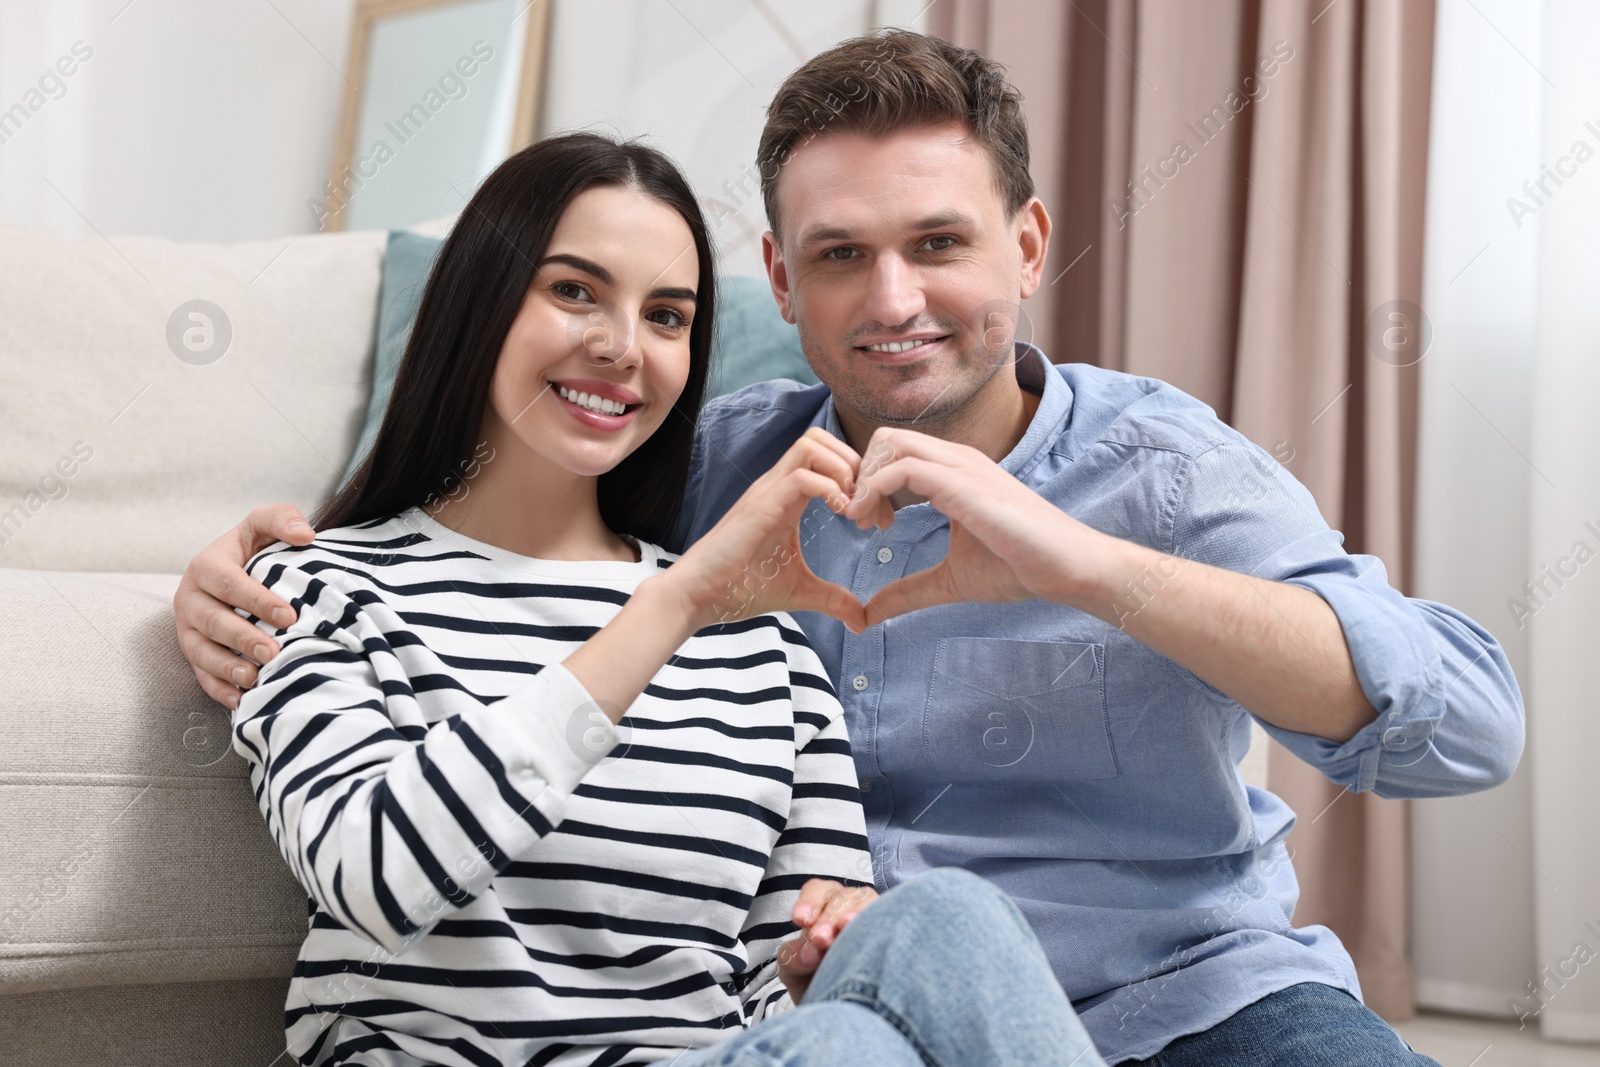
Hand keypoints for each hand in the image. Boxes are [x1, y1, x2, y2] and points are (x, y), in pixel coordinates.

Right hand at [173, 504, 315, 707]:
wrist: (238, 569)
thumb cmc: (254, 547)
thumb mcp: (264, 524)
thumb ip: (282, 519)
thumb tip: (305, 535)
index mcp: (206, 566)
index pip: (229, 584)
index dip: (257, 600)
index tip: (289, 616)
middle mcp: (190, 598)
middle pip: (212, 622)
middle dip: (243, 638)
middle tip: (273, 652)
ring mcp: (187, 628)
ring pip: (201, 652)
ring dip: (227, 667)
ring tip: (255, 677)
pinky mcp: (193, 651)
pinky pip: (200, 674)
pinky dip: (219, 689)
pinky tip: (241, 699)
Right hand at [663, 428, 868, 633]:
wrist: (699, 596)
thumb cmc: (741, 587)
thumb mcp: (800, 591)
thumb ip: (833, 598)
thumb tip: (862, 620)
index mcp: (787, 496)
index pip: (828, 457)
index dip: (861, 479)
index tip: (876, 518)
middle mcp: (777, 485)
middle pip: (821, 438)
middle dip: (856, 464)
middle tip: (870, 507)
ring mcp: (767, 491)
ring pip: (811, 445)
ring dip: (843, 470)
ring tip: (854, 508)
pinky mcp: (760, 506)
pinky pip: (801, 477)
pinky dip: (829, 489)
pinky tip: (841, 514)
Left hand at [776, 878, 878, 1002]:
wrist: (836, 1006)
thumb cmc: (813, 978)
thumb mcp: (795, 969)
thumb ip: (793, 957)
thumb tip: (809, 954)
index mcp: (821, 904)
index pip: (816, 890)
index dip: (809, 901)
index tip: (800, 920)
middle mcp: (849, 904)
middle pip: (842, 898)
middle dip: (829, 916)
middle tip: (820, 939)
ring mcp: (873, 915)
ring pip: (869, 904)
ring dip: (857, 915)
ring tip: (847, 927)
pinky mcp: (892, 931)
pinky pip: (890, 920)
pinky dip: (881, 926)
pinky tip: (875, 939)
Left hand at [843, 428, 1120, 622]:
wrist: (1067, 567)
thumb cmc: (1019, 567)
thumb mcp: (950, 580)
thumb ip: (909, 591)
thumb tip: (869, 615)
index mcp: (954, 471)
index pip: (894, 452)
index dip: (869, 484)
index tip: (866, 525)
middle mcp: (956, 459)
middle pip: (885, 439)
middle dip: (860, 476)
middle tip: (860, 522)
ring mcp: (962, 467)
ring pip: (891, 444)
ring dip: (864, 481)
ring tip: (863, 523)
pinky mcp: (965, 484)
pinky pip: (904, 468)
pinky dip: (876, 490)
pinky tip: (877, 526)